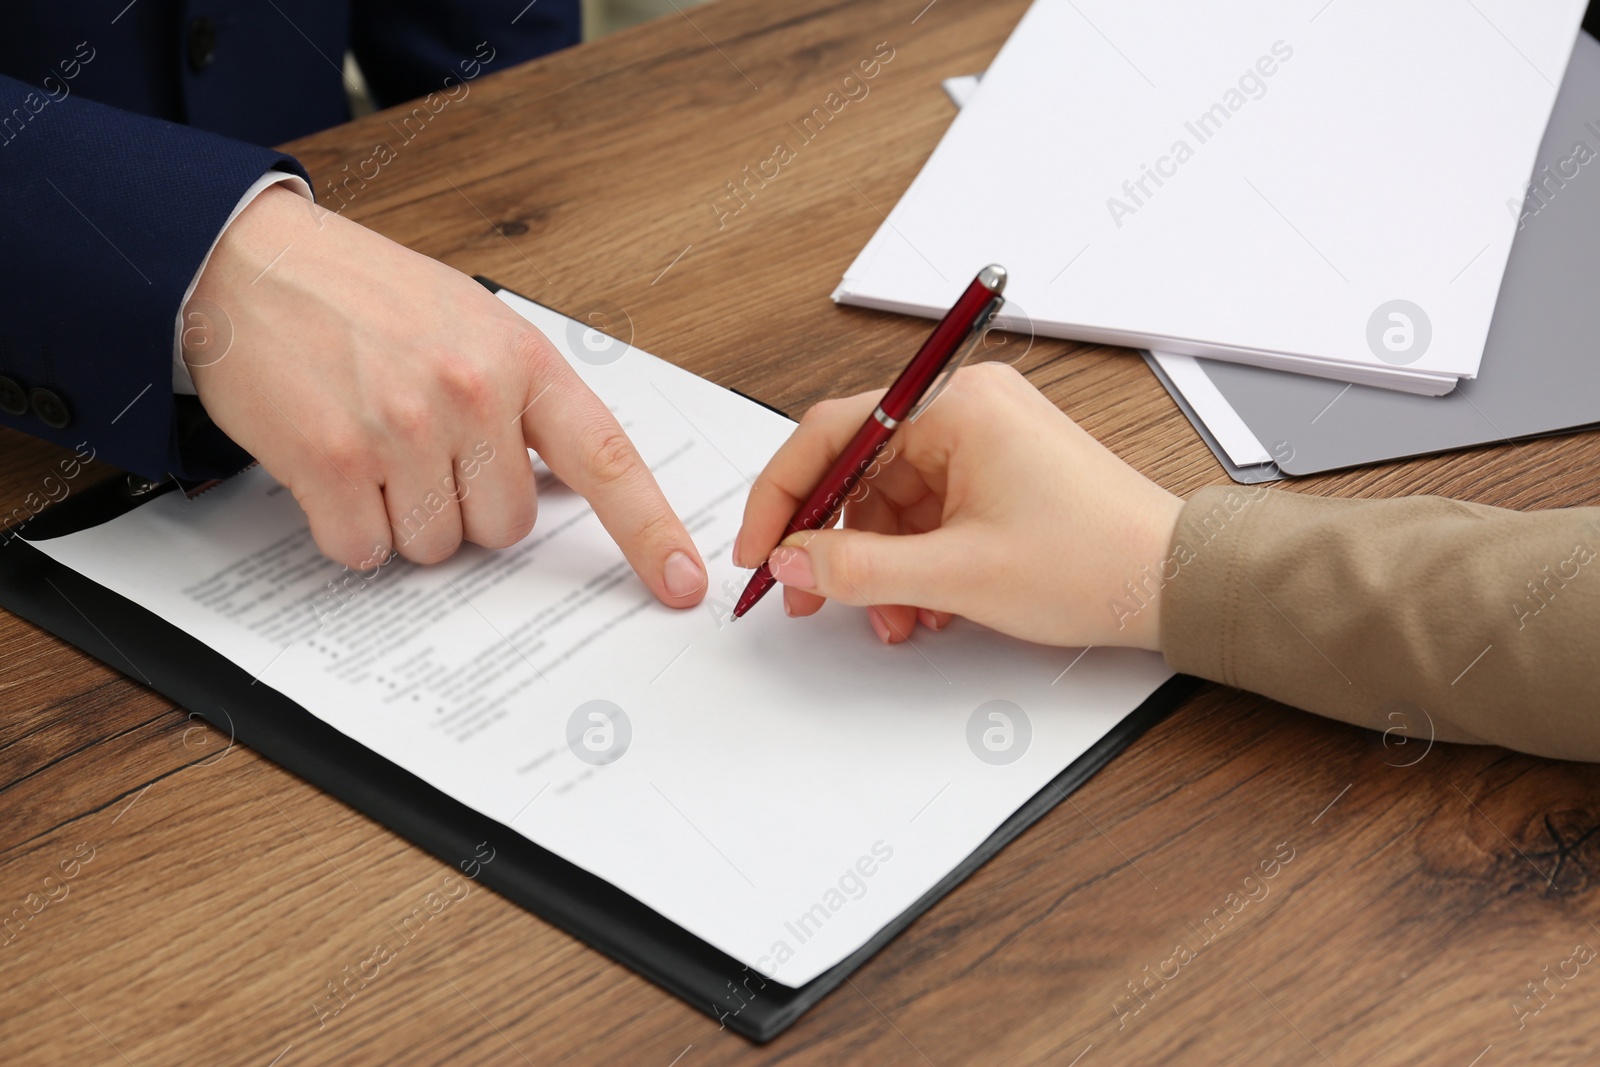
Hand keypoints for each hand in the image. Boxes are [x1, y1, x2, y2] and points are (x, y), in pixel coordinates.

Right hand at [183, 184, 705, 606]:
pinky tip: (333, 467)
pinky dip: (348, 528)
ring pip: (434, 547)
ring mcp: (399, 429)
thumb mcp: (472, 322)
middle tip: (424, 448)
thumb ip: (525, 400)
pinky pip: (363, 551)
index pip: (605, 460)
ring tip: (373, 443)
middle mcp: (469, 393)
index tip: (682, 582)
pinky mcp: (329, 461)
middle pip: (506, 530)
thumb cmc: (365, 295)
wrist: (249, 260)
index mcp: (520, 359)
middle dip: (467, 508)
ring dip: (403, 518)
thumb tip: (571, 485)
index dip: (650, 531)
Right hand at [733, 362, 1182, 649]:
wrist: (1175, 583)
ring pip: (892, 501)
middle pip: (859, 469)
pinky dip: (915, 561)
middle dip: (833, 543)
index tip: (760, 546)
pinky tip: (924, 608)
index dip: (783, 494)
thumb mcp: (957, 574)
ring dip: (878, 565)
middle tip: (809, 596)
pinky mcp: (998, 474)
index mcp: (955, 405)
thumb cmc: (1094, 561)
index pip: (832, 432)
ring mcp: (984, 441)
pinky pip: (929, 513)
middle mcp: (967, 409)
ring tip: (889, 619)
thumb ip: (857, 569)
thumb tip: (791, 560)